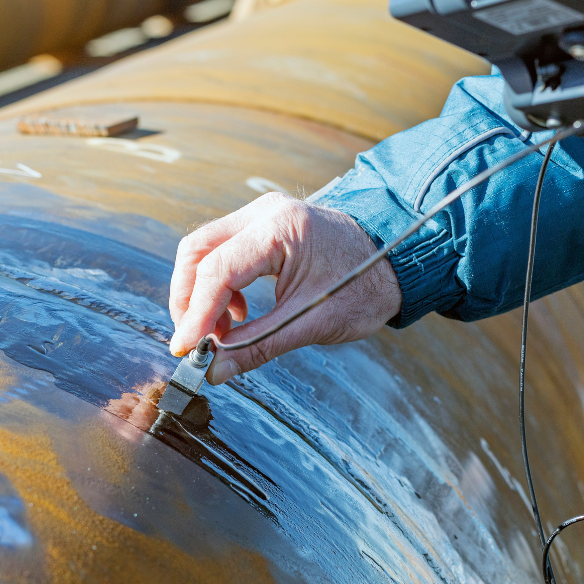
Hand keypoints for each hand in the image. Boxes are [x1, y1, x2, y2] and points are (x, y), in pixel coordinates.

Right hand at [168, 193, 402, 384]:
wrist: (397, 261)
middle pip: (198, 251)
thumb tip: (214, 371)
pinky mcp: (264, 224)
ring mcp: (264, 214)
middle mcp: (266, 212)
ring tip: (221, 334)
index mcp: (282, 229)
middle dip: (188, 300)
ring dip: (201, 294)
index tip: (185, 349)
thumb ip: (258, 346)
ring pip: (205, 249)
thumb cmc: (364, 287)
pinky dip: (219, 285)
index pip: (218, 270)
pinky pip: (224, 250)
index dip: (196, 314)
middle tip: (193, 342)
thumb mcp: (313, 323)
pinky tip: (238, 314)